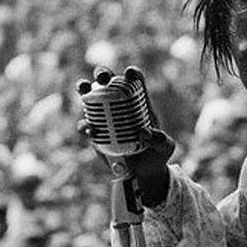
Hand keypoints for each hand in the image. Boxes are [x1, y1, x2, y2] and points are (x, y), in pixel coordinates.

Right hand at [76, 65, 175, 206]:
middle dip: (102, 73)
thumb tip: (143, 132)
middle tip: (102, 78)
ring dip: (84, 88)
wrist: (143, 173)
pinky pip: (86, 125)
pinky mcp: (96, 133)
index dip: (132, 73)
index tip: (130, 73)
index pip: (135, 81)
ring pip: (90, 97)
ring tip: (82, 88)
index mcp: (139, 103)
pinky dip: (85, 125)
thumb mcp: (164, 147)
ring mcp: (105, 117)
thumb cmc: (157, 154)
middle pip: (108, 81)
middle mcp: (119, 105)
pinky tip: (90, 131)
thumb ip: (159, 140)